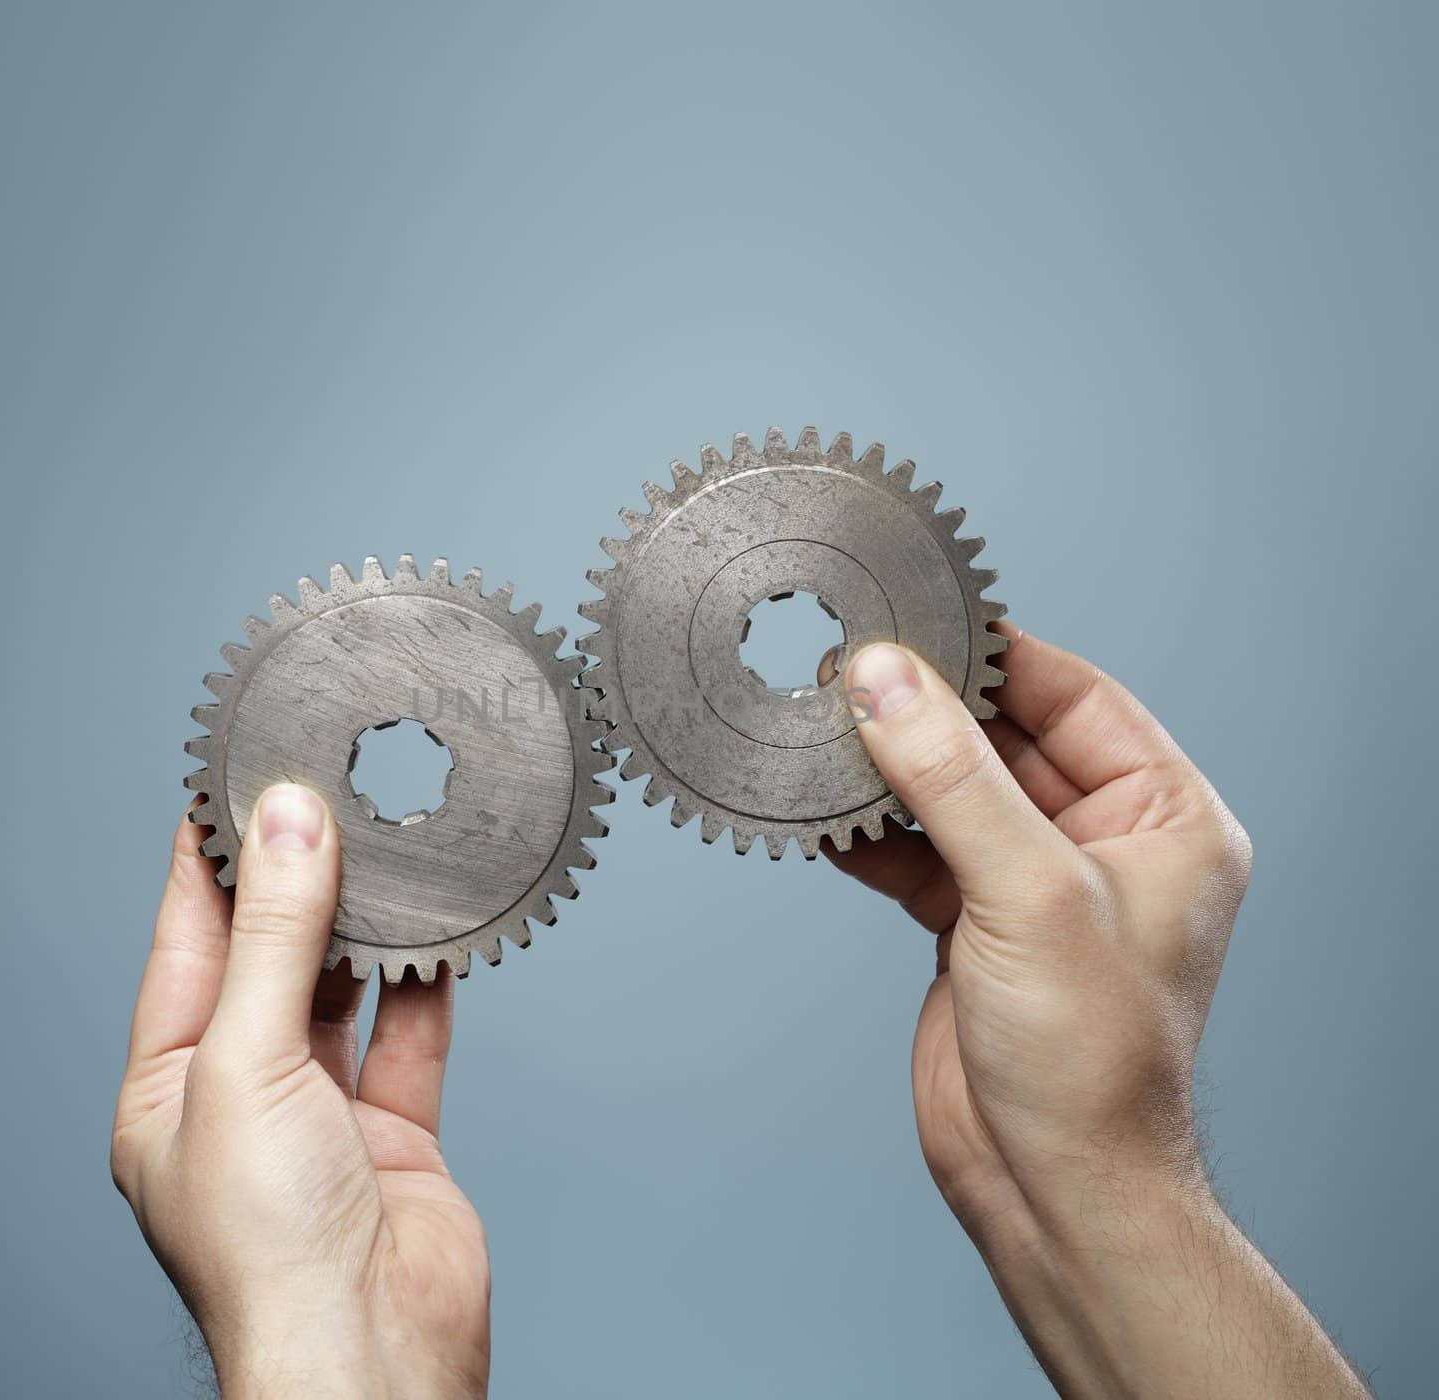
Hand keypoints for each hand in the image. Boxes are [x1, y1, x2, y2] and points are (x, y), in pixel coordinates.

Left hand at [111, 785, 489, 1398]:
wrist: (369, 1351)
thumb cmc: (268, 1249)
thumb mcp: (248, 1064)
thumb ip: (278, 940)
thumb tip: (290, 827)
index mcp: (171, 1086)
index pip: (188, 942)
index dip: (210, 858)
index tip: (235, 780)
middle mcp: (243, 1094)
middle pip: (271, 957)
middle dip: (297, 878)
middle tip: (326, 793)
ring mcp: (321, 1111)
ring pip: (345, 989)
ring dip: (367, 924)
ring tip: (387, 845)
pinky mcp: (394, 1128)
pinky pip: (411, 1033)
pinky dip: (427, 982)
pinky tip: (440, 929)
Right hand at [832, 625, 1366, 1397]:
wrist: (1048, 1184)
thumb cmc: (1091, 1060)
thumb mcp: (1029, 893)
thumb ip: (951, 778)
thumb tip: (886, 682)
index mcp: (1164, 819)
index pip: (1077, 697)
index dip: (1000, 653)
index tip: (924, 616)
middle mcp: (1103, 842)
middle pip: (1003, 738)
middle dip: (927, 710)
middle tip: (852, 671)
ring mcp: (1034, 883)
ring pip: (952, 792)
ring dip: (890, 767)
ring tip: (823, 730)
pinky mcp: (976, 923)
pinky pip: (918, 850)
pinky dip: (871, 832)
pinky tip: (823, 812)